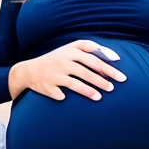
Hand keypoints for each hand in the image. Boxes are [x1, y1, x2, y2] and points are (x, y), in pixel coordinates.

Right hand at [8, 40, 124, 101]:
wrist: (29, 70)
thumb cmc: (57, 59)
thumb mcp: (70, 49)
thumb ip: (90, 48)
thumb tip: (114, 57)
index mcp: (70, 51)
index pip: (93, 57)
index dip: (107, 65)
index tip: (119, 75)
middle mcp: (63, 61)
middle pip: (86, 70)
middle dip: (101, 79)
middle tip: (113, 87)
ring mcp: (55, 74)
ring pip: (75, 84)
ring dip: (89, 91)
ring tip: (99, 97)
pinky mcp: (48, 86)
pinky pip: (60, 94)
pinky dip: (65, 97)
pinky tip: (69, 100)